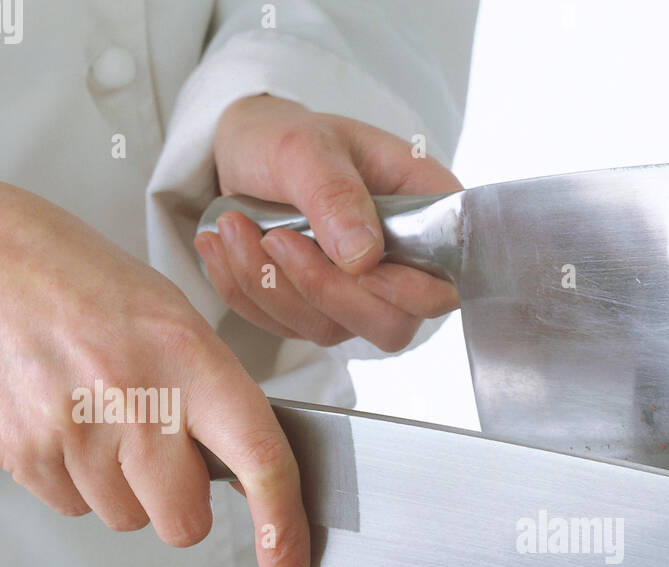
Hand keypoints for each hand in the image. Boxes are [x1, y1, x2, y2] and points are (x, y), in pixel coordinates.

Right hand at [0, 169, 309, 566]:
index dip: (283, 530)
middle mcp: (133, 396)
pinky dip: (75, 480)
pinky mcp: (20, 452)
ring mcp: (72, 429)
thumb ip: (212, 394)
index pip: (261, 460)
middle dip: (180, 501)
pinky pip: (74, 507)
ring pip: (127, 519)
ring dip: (122, 486)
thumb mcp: (168, 315)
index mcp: (186, 355)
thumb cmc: (70, 274)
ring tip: (96, 414)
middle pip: (185, 521)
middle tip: (159, 449)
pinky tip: (63, 421)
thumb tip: (242, 471)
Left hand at [198, 94, 460, 350]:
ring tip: (233, 226)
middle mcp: (405, 266)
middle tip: (275, 237)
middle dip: (322, 289)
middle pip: (390, 325)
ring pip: (332, 329)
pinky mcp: (320, 311)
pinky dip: (246, 292)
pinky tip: (223, 247)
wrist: (245, 150)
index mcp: (429, 215)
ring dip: (272, 286)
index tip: (354, 263)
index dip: (408, 292)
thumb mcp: (306, 146)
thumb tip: (364, 257)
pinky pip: (286, 328)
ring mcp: (363, 296)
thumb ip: (336, 195)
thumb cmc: (287, 136)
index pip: (445, 286)